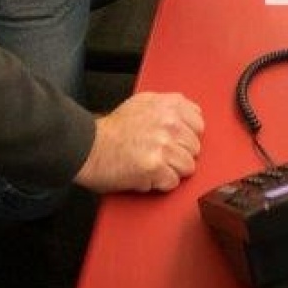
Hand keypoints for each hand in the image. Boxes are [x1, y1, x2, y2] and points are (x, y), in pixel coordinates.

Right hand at [73, 92, 204, 193]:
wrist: (89, 148)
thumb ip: (168, 108)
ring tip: (151, 164)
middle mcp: (169, 122)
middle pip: (195, 148)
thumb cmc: (111, 131)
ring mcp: (163, 144)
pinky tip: (146, 174)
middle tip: (158, 154)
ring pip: (187, 167)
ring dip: (170, 170)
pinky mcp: (156, 167)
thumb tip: (189, 118)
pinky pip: (173, 182)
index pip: (199, 123)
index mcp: (168, 105)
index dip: (186, 136)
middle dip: (178, 154)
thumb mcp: (143, 104)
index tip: (174, 140)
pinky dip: (160, 183)